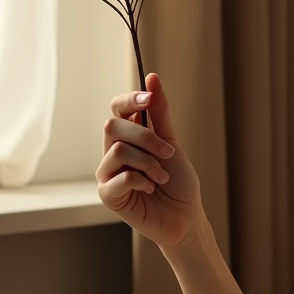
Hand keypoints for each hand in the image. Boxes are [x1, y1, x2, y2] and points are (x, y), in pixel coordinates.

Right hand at [95, 72, 202, 249]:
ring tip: (162, 176)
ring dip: (148, 162)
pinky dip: (142, 180)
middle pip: (113, 126)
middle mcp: (113, 152)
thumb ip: (160, 113)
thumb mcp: (172, 143)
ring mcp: (108, 173)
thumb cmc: (178, 181)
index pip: (116, 108)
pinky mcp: (108, 194)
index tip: (148, 98)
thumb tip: (152, 78)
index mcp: (129, 137)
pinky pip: (119, 177)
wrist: (185, 215)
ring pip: (117, 150)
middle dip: (146, 137)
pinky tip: (152, 188)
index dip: (129, 99)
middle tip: (168, 153)